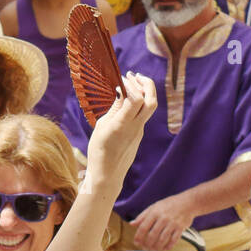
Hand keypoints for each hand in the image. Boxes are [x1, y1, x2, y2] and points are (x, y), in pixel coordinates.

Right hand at [85, 72, 157, 190]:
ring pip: (149, 107)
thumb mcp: (102, 126)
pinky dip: (139, 103)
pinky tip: (128, 101)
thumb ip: (115, 108)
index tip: (122, 79)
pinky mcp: (139, 135)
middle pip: (151, 101)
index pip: (136, 99)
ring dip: (144, 92)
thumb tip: (123, 91)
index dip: (132, 85)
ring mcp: (139, 131)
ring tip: (133, 84)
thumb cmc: (99, 151)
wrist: (108, 175)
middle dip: (146, 84)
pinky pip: (143, 115)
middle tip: (135, 75)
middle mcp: (135, 127)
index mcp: (122, 124)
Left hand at [131, 192, 193, 250]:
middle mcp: (163, 218)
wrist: (188, 202)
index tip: (136, 242)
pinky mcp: (180, 228)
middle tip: (145, 248)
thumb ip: (142, 216)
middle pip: (152, 235)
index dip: (138, 237)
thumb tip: (132, 224)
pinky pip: (174, 240)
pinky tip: (165, 248)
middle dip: (147, 244)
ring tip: (153, 249)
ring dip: (157, 247)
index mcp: (155, 212)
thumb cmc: (170, 204)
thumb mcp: (154, 206)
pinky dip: (169, 246)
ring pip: (162, 239)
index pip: (143, 227)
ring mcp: (172, 223)